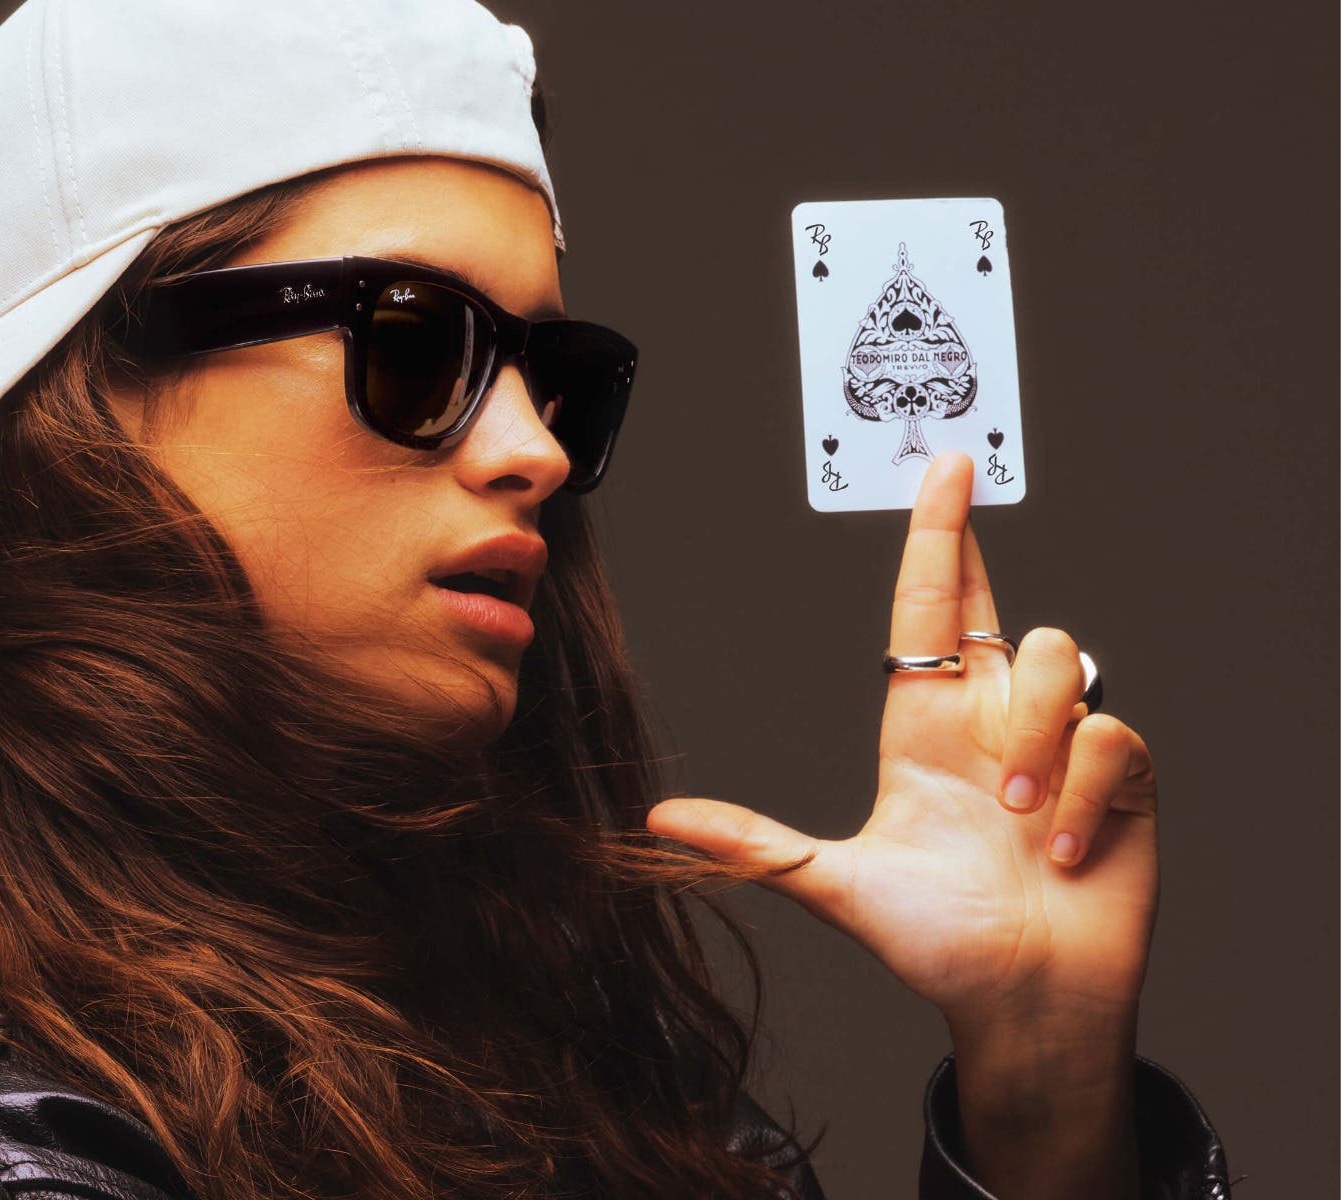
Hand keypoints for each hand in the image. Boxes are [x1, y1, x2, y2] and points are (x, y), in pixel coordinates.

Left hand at [646, 451, 1159, 1034]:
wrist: (1023, 1004)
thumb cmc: (936, 942)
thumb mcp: (833, 883)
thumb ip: (755, 846)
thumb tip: (661, 821)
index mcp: (924, 728)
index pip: (928, 611)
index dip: (936, 538)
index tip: (939, 469)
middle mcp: (991, 722)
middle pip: (997, 608)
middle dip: (972, 539)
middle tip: (955, 464)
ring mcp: (1059, 747)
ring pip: (1056, 661)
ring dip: (1029, 738)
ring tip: (1012, 818)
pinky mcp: (1120, 780)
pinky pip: (1108, 738)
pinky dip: (1077, 794)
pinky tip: (1059, 849)